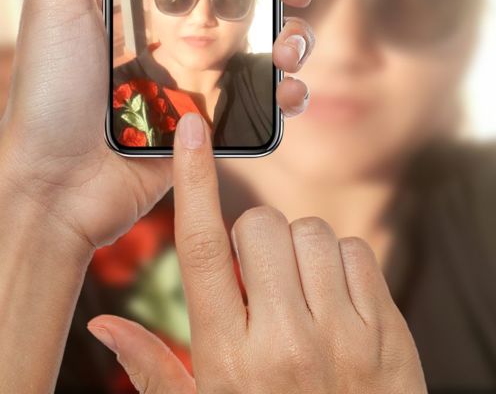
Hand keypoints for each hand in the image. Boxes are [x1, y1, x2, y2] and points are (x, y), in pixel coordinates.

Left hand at [0, 0, 325, 253]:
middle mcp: (189, 21)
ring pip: (279, 35)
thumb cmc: (46, 90)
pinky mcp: (221, 114)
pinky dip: (293, 88)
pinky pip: (274, 95)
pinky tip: (287, 89)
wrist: (56, 187)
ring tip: (285, 43)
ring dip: (299, 32)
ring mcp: (209, 68)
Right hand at [88, 113, 427, 393]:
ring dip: (298, 249)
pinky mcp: (387, 332)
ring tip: (297, 294)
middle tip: (256, 280)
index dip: (193, 182)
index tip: (191, 131)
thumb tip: (102, 323)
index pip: (202, 249)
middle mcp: (285, 342)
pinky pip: (357, 252)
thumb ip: (153, 370)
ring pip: (312, 232)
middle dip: (253, 238)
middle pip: (260, 227)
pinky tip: (333, 303)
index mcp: (229, 360)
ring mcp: (343, 336)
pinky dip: (341, 264)